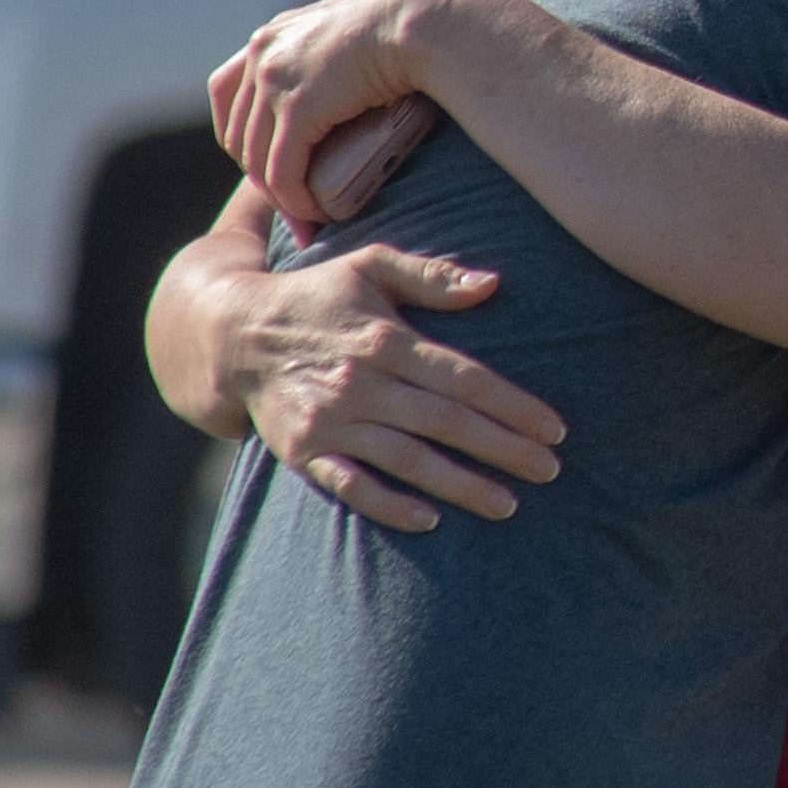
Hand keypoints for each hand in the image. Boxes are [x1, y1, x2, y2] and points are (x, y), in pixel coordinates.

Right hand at [210, 237, 560, 534]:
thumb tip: (493, 284)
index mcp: (384, 338)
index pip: (463, 378)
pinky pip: (351, 485)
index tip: (554, 429)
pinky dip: (389, 505)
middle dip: (502, 449)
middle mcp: (359, 382)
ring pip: (406, 459)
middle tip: (549, 471)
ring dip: (459, 485)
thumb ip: (431, 275)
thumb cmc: (319, 296)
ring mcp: (329, 421)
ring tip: (508, 504)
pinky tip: (430, 520)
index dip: (512, 405)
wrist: (233, 334)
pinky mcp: (302, 451)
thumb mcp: (371, 266)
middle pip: (444, 422)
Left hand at [212, 0, 492, 216]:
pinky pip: (282, 170)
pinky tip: (313, 211)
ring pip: (256, 158)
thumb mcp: (347, 37)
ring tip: (307, 215)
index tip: (272, 169)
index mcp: (270, 38)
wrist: (420, 15)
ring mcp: (274, 78)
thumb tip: (337, 87)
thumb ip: (326, 58)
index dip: (246, 141)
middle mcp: (262, 53)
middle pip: (239, 134)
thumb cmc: (402, 28)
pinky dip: (294, 199)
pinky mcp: (297, 105)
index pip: (229, 99)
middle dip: (260, 177)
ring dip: (279, 196)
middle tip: (291, 205)